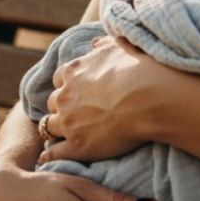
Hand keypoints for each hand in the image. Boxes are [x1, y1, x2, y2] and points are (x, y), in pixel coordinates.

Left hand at [38, 35, 179, 164]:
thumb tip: (93, 42)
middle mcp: (65, 96)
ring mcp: (68, 122)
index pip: (59, 78)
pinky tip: (48, 158)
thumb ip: (103, 44)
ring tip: (67, 133)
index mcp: (73, 71)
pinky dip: (50, 155)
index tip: (78, 90)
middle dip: (62, 106)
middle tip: (75, 111)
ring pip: (48, 126)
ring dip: (56, 128)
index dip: (68, 85)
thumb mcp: (120, 46)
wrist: (151, 98)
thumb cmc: (139, 70)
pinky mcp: (77, 145)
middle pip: (53, 102)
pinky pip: (53, 153)